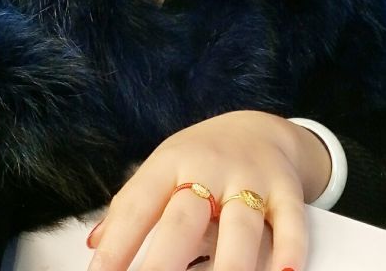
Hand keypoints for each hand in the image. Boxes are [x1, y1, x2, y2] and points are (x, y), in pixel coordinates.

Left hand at [86, 110, 330, 270]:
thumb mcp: (163, 168)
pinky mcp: (284, 189)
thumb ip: (132, 205)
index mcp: (170, 163)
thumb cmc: (201, 158)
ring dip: (230, 263)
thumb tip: (95, 245)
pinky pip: (290, 221)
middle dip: (165, 260)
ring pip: (240, 223)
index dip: (117, 243)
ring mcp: (249, 179)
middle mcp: (208, 169)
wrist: (258, 128)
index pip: (137, 205)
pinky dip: (290, 248)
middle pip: (184, 217)